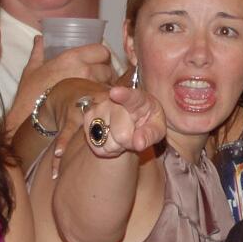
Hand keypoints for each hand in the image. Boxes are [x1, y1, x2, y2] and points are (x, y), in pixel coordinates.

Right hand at [5, 36, 116, 133]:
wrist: (31, 117)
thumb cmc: (30, 94)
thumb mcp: (32, 69)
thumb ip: (38, 51)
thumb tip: (39, 39)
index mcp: (72, 57)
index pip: (102, 51)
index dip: (102, 57)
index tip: (98, 63)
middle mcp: (85, 69)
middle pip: (108, 68)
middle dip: (105, 73)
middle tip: (98, 79)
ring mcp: (90, 86)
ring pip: (109, 84)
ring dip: (105, 87)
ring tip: (96, 92)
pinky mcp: (93, 103)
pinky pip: (106, 98)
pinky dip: (103, 99)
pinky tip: (96, 103)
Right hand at [51, 83, 165, 175]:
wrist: (127, 113)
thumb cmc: (146, 121)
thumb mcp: (156, 127)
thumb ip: (150, 135)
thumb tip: (137, 143)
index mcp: (137, 99)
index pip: (130, 96)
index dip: (122, 95)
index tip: (114, 92)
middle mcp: (115, 99)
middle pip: (121, 135)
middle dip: (128, 143)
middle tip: (131, 136)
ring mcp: (98, 107)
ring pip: (105, 142)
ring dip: (114, 148)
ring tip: (120, 137)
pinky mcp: (86, 117)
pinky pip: (94, 145)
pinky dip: (103, 149)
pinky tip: (107, 141)